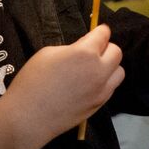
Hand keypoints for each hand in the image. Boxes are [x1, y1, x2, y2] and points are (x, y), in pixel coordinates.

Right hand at [1, 24, 123, 148]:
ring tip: (94, 69)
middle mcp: (99, 70)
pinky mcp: (100, 104)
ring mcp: (102, 89)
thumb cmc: (32, 80)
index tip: (98, 32)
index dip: (100, 31)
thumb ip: (72, 48)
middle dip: (106, 48)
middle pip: (116, 52)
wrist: (29, 116)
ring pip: (119, 71)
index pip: (103, 35)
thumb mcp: (48, 53)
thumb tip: (84, 48)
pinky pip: (112, 87)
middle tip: (93, 51)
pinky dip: (105, 82)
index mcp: (85, 53)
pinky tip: (90, 84)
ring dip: (110, 66)